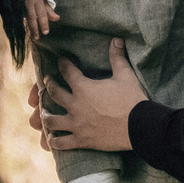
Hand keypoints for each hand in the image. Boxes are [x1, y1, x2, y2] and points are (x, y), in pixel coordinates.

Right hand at [25, 0, 58, 42]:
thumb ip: (50, 11)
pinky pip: (23, 18)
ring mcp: (24, 6)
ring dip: (30, 29)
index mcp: (38, 2)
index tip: (45, 32)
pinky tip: (29, 33)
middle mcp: (30, 4)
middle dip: (34, 28)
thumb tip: (57, 18)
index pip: (41, 13)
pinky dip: (26, 26)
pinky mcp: (20, 8)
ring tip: (34, 38)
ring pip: (26, 18)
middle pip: (32, 17)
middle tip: (37, 38)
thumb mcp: (45, 2)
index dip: (43, 23)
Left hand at [38, 37, 147, 152]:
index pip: (67, 71)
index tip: (60, 61)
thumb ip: (117, 57)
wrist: (140, 127)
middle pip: (53, 93)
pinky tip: (51, 138)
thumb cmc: (132, 99)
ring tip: (43, 113)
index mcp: (84, 87)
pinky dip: (54, 141)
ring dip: (45, 116)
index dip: (62, 64)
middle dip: (48, 85)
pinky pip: (61, 143)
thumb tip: (116, 39)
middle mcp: (75, 105)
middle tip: (48, 82)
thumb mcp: (125, 75)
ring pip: (51, 120)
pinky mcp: (82, 140)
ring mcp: (77, 124)